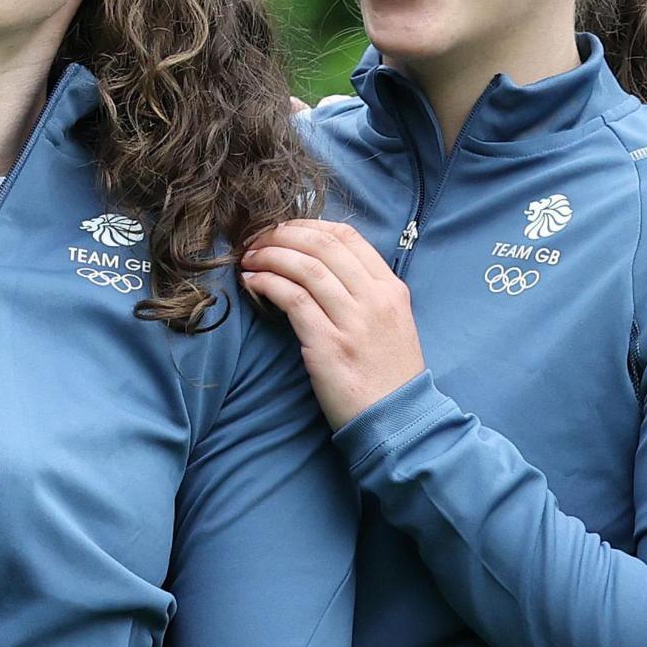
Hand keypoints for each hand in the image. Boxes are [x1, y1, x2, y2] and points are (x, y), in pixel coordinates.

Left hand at [240, 219, 427, 427]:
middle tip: (257, 240)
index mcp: (391, 289)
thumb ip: (366, 294)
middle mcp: (375, 299)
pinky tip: (253, 283)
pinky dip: (268, 283)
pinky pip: (293, 298)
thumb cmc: (389, 375)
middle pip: (323, 245)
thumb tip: (322, 268)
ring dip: (270, 256)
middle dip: (282, 235)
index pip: (348, 237)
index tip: (284, 230)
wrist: (397, 420)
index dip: (309, 226)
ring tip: (249, 260)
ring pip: (306, 267)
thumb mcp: (392, 324)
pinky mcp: (328, 345)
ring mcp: (353, 321)